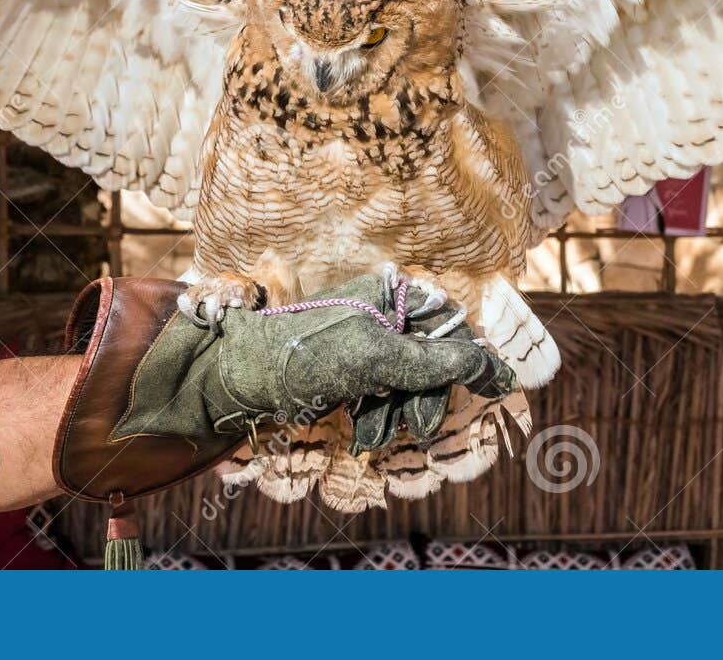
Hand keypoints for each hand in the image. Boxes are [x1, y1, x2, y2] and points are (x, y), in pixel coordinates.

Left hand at [112, 274, 512, 444]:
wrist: (226, 380)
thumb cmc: (295, 357)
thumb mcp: (375, 359)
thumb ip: (439, 363)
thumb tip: (496, 367)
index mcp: (391, 291)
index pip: (453, 322)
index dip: (469, 359)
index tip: (492, 391)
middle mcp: (382, 312)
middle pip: (436, 359)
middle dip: (426, 396)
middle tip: (415, 425)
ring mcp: (365, 345)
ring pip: (412, 386)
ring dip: (400, 414)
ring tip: (372, 429)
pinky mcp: (349, 375)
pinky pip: (385, 400)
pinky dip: (379, 420)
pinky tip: (361, 431)